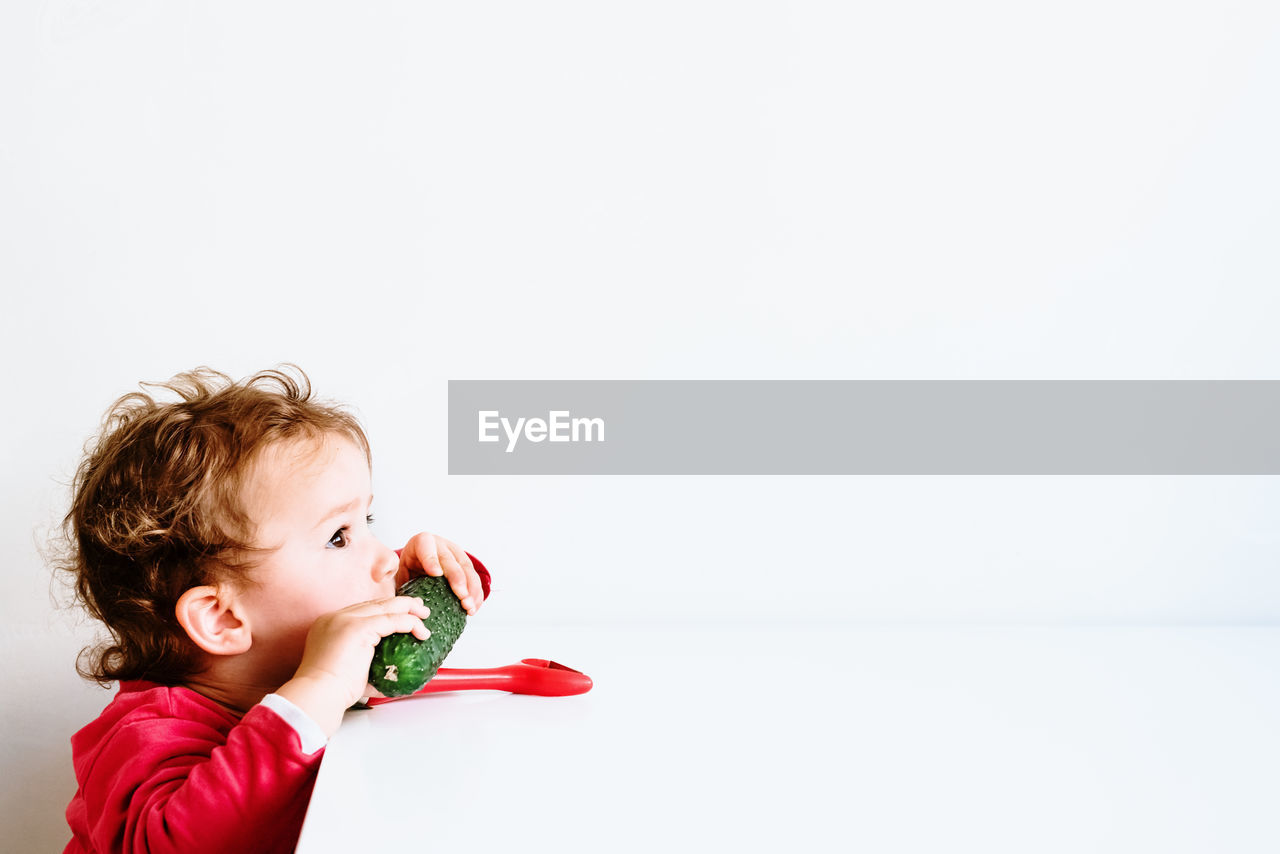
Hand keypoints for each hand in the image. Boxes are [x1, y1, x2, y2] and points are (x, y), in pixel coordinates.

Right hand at [276, 596, 430, 735]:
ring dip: (409, 610)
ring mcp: (346, 620)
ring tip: (424, 616)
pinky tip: (420, 630)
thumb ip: (367, 666)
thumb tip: (388, 673)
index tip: (401, 613)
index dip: (385, 610)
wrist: (318, 695)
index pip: (363, 610)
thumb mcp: (350, 672)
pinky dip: (409, 623)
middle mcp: (336, 618)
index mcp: (329, 625)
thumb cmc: (330, 691)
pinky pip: (392, 619)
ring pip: (385, 607)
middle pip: (375, 604)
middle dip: (400, 605)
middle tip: (418, 608)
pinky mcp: (358, 627)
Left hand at [396, 532, 484, 615]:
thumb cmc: (409, 569)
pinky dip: (476, 594)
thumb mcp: (400, 571)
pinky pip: (474, 578)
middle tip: (461, 597)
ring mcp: (456, 553)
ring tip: (469, 607)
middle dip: (458, 580)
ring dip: (471, 590)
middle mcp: (441, 545)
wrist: (419, 562)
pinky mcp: (466, 564)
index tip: (436, 574)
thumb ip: (397, 579)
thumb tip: (398, 595)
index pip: (426, 548)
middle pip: (451, 561)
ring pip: (467, 569)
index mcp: (421, 542)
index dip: (431, 560)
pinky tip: (474, 607)